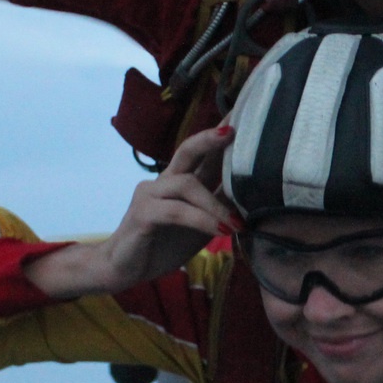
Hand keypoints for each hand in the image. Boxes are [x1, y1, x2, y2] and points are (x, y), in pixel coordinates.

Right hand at [26, 126, 239, 299]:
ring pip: (186, 184)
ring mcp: (150, 194)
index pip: (202, 153)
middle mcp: (164, 181)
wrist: (125, 269)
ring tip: (236, 223)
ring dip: (214, 204)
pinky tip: (219, 231)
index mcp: (180, 181)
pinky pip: (176, 211)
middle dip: (210, 139)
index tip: (243, 113)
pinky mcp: (142, 214)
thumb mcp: (201, 225)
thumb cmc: (164, 245)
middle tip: (233, 130)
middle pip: (187, 150)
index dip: (220, 134)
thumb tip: (257, 195)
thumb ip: (221, 207)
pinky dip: (201, 220)